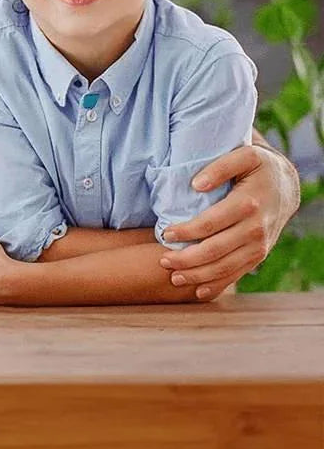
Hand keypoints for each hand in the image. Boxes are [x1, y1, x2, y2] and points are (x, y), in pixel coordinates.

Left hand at [159, 144, 299, 299]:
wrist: (286, 185)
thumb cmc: (257, 167)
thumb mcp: (243, 155)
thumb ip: (219, 167)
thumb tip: (196, 185)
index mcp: (248, 204)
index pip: (211, 223)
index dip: (187, 231)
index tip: (165, 233)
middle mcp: (256, 229)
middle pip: (217, 250)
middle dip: (188, 259)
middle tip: (163, 261)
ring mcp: (259, 246)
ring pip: (226, 267)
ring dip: (199, 276)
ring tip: (174, 278)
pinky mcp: (259, 255)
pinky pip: (238, 274)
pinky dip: (218, 285)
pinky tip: (199, 292)